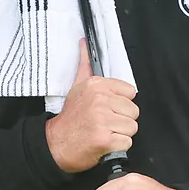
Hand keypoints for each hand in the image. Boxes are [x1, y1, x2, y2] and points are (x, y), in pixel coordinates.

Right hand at [45, 40, 138, 173]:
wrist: (55, 144)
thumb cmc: (70, 117)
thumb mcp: (77, 86)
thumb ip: (85, 65)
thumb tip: (84, 42)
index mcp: (96, 85)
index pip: (130, 92)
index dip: (121, 103)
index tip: (108, 109)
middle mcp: (99, 100)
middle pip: (133, 111)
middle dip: (122, 120)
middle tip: (104, 123)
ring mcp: (102, 120)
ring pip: (132, 128)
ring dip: (120, 134)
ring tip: (104, 132)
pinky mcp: (104, 139)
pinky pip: (127, 143)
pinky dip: (117, 147)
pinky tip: (104, 144)